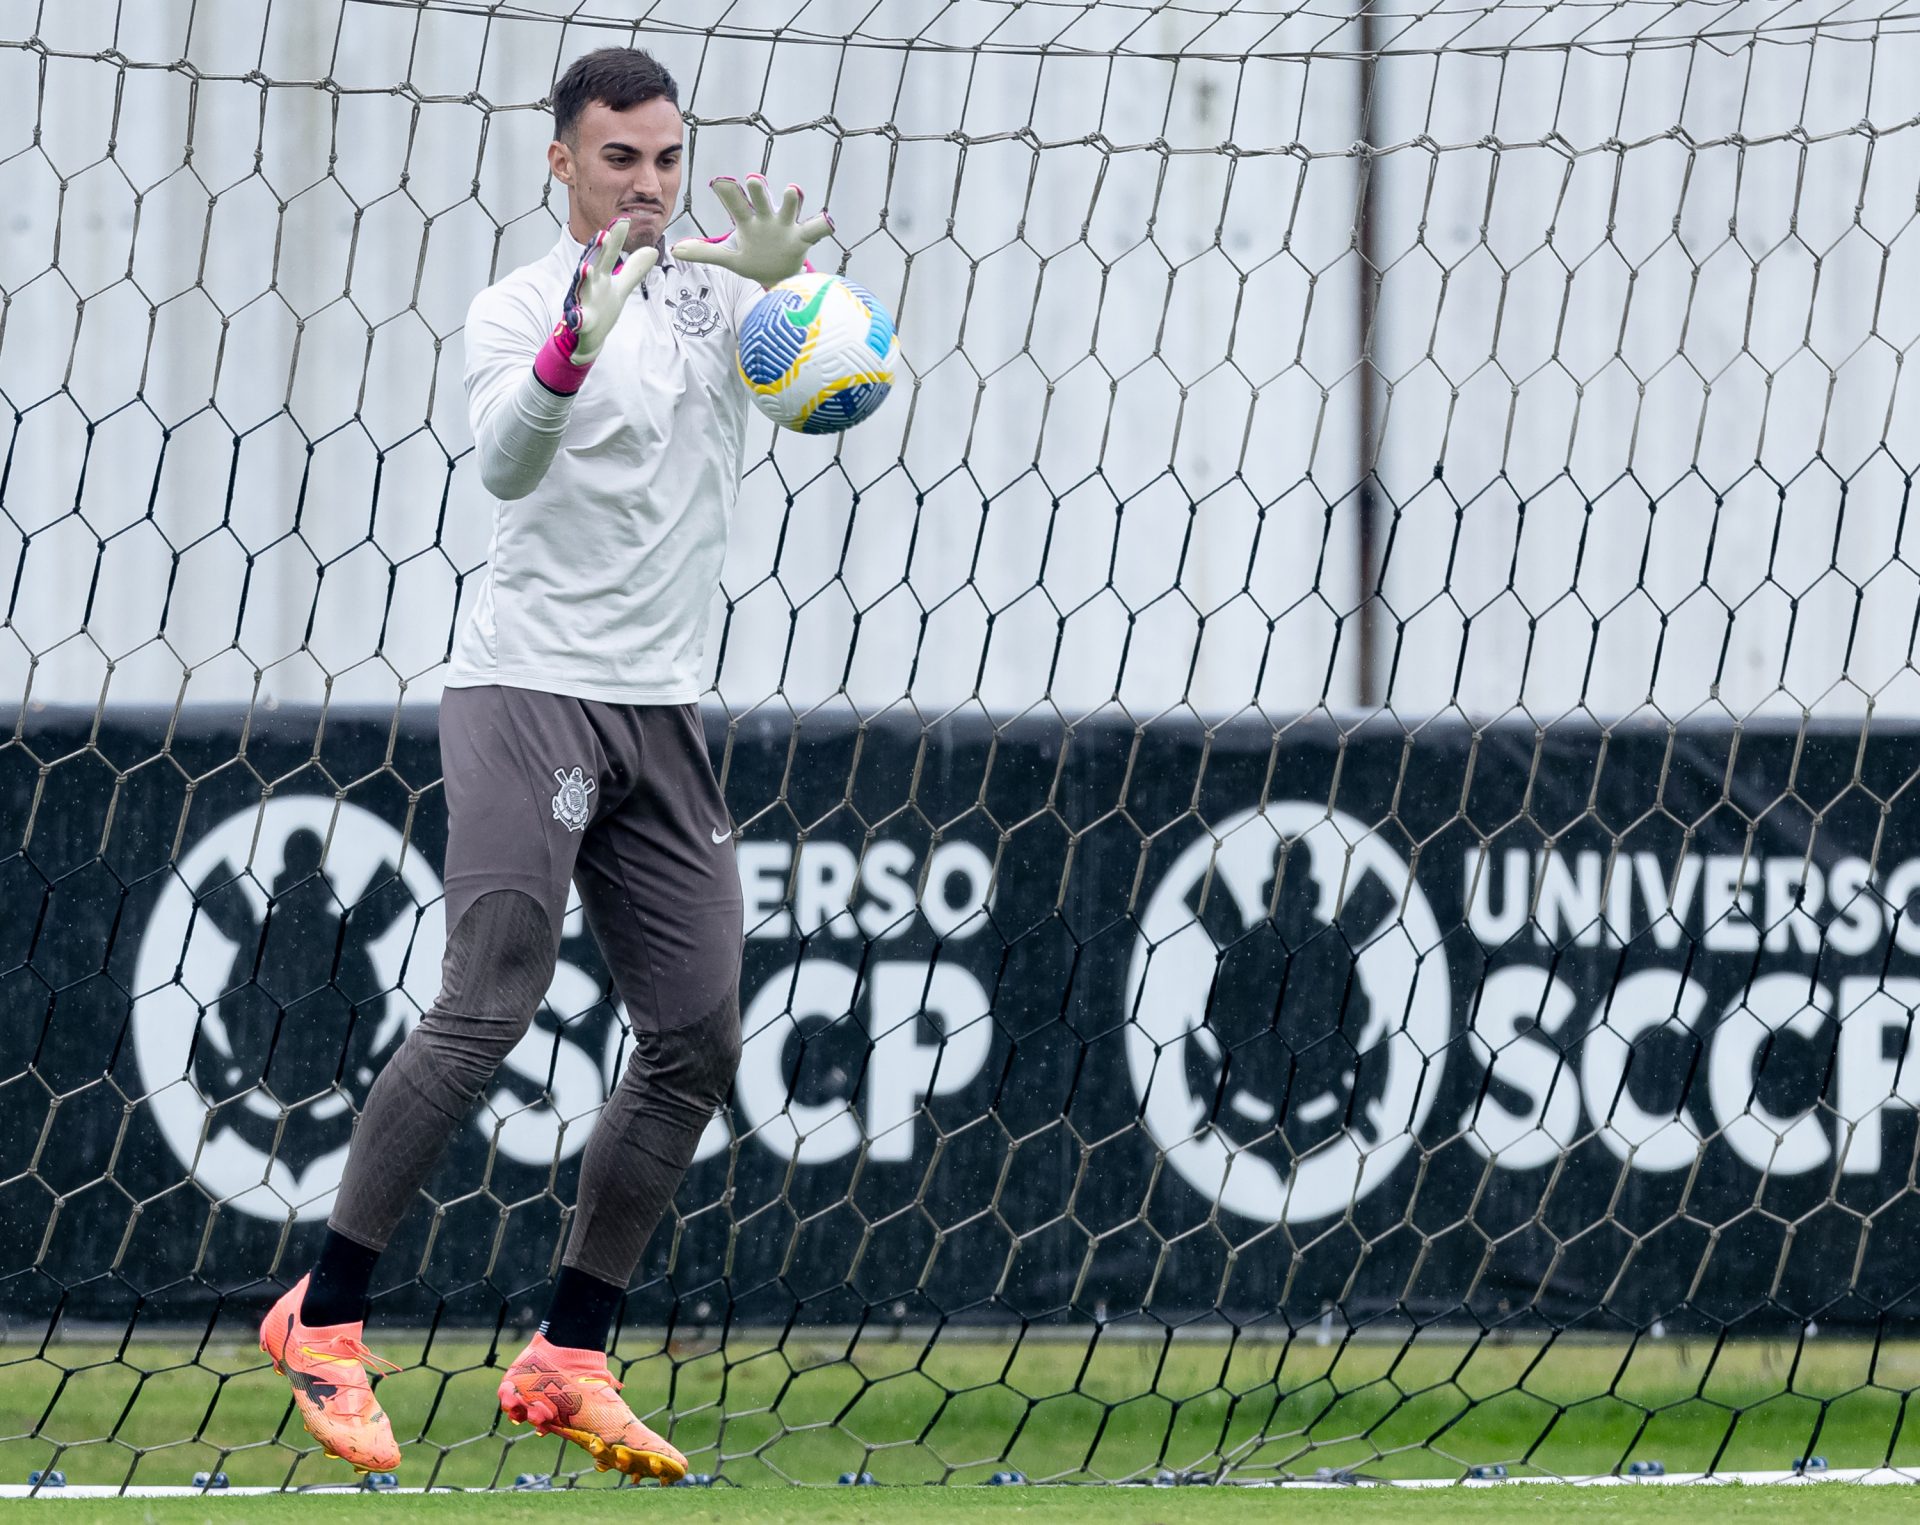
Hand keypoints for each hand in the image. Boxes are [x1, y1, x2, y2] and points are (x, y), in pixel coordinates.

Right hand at [533, 216, 657, 394]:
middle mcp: (591, 284)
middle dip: (597, 251)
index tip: (624, 220)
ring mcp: (584, 302)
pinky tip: (577, 317)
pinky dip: (578, 318)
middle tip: (603, 235)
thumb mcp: (621, 287)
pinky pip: (579, 320)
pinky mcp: (581, 323)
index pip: (609, 253)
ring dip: (583, 278)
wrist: (587, 337)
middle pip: (595, 264)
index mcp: (601, 274)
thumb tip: (652, 249)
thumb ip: (634, 268)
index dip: (616, 238)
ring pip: (582, 288)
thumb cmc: (601, 308)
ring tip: (586, 269)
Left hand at [671, 175, 832, 287]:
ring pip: (789, 207)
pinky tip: (828, 221)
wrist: (780, 277)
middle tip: (753, 179)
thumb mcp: (730, 258)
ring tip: (792, 190)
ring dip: (792, 199)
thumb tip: (673, 251)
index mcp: (748, 221)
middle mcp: (767, 218)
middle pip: (762, 199)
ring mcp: (786, 226)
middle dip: (760, 189)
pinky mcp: (802, 238)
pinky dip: (822, 225)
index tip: (717, 182)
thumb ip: (704, 252)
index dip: (727, 193)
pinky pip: (815, 229)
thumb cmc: (754, 260)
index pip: (735, 203)